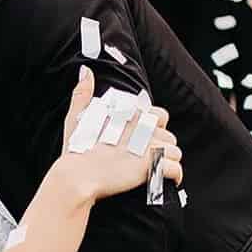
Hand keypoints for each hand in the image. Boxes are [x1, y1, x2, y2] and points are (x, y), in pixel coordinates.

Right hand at [58, 66, 181, 199]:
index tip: (146, 138)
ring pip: (175, 152)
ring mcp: (149, 146)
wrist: (77, 176)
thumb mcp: (76, 118)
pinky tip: (165, 181)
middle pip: (169, 136)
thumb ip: (82, 93)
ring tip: (157, 170)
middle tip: (149, 159)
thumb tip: (85, 71)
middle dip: (162, 147)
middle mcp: (142, 127)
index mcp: (129, 115)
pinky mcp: (152, 165)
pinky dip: (173, 176)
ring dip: (168, 161)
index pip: (159, 115)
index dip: (156, 127)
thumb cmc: (75, 151)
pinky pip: (175, 169)